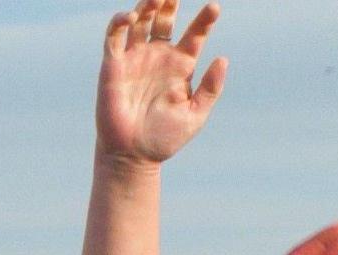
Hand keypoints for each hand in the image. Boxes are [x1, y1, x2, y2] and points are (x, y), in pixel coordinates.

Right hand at [96, 2, 226, 168]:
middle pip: (165, 19)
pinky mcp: (113, 64)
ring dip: (147, 5)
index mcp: (180, 66)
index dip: (204, 20)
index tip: (215, 8)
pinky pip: (115, 36)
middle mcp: (157, 56)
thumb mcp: (196, 115)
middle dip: (170, 2)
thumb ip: (210, 88)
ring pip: (141, 21)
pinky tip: (132, 16)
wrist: (133, 155)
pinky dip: (120, 22)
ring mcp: (135, 58)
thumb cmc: (165, 138)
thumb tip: (223, 58)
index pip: (194, 35)